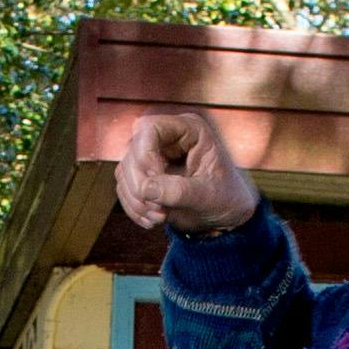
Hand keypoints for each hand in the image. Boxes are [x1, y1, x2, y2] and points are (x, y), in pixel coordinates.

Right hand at [115, 110, 260, 237]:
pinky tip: (153, 220)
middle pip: (132, 151)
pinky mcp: (144, 176)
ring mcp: (153, 156)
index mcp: (189, 130)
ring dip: (136, 200)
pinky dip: (134, 207)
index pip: (150, 128)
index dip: (145, 154)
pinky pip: (125, 188)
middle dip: (140, 184)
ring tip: (160, 217)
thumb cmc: (225, 198)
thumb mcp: (207, 196)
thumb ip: (180, 191)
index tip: (156, 181)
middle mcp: (167, 138)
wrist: (224, 215)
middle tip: (159, 210)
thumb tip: (146, 189)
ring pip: (124, 171)